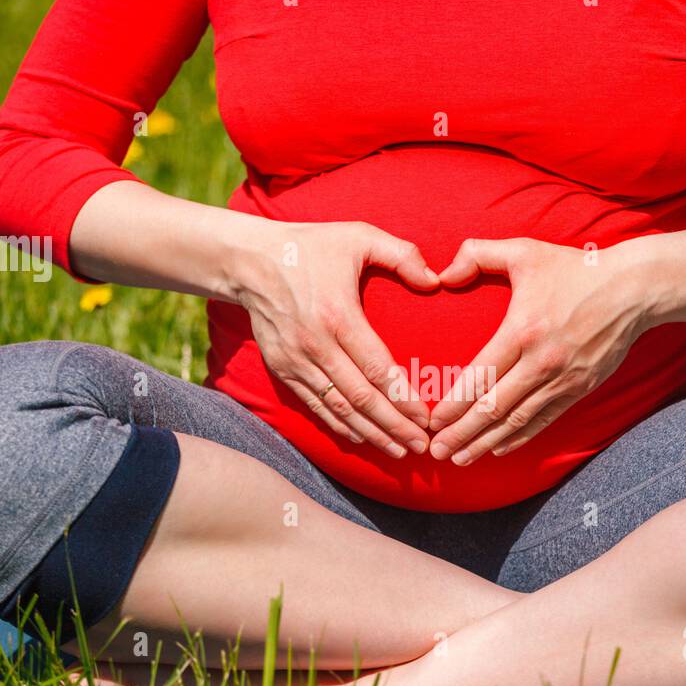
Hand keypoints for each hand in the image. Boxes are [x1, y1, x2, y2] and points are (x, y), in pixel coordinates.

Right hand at [234, 220, 435, 456]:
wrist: (249, 260)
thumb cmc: (311, 246)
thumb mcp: (358, 235)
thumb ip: (401, 254)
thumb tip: (435, 280)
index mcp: (338, 316)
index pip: (376, 370)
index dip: (402, 400)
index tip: (425, 418)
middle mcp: (315, 345)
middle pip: (360, 398)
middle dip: (393, 427)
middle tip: (421, 446)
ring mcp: (295, 361)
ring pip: (338, 409)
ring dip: (370, 433)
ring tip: (398, 451)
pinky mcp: (282, 369)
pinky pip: (315, 405)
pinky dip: (339, 425)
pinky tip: (362, 438)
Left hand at [427, 237, 656, 464]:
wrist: (634, 289)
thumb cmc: (575, 269)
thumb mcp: (524, 251)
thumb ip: (478, 254)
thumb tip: (443, 274)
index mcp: (522, 331)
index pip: (480, 377)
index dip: (454, 404)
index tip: (433, 421)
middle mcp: (541, 363)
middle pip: (493, 408)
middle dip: (462, 433)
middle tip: (438, 451)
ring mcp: (562, 380)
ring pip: (517, 421)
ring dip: (486, 443)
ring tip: (461, 459)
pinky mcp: (580, 389)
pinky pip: (544, 420)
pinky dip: (520, 438)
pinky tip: (498, 449)